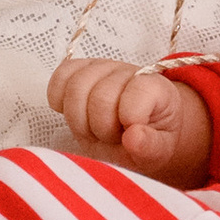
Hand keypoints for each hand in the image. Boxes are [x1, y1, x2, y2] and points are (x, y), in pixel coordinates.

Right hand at [49, 57, 213, 184]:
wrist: (142, 126)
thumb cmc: (151, 138)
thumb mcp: (161, 150)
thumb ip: (150, 146)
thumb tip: (133, 137)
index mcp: (154, 87)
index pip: (134, 97)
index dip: (128, 123)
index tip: (131, 136)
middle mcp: (126, 71)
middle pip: (99, 97)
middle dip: (101, 128)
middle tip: (111, 137)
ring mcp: (101, 68)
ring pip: (75, 87)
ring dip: (79, 119)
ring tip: (93, 130)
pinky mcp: (79, 71)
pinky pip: (60, 77)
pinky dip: (59, 99)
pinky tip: (76, 115)